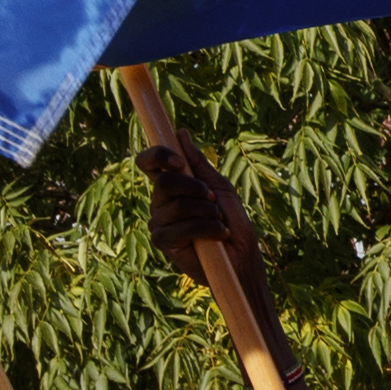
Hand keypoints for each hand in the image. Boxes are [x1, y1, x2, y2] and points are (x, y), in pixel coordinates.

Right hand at [142, 147, 264, 292]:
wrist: (241, 257)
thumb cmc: (231, 221)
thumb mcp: (218, 186)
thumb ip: (198, 162)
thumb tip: (180, 132)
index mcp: (171, 185)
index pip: (149, 163)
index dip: (158, 155)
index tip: (179, 162)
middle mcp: (159, 202)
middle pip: (164, 182)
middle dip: (195, 188)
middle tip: (213, 199)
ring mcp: (159, 222)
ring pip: (178, 205)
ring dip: (207, 212)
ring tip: (219, 222)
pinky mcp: (163, 242)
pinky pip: (182, 227)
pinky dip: (207, 228)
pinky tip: (218, 235)